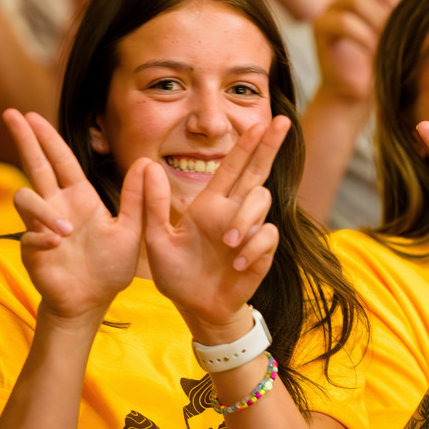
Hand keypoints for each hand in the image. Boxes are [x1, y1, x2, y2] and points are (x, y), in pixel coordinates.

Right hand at [3, 109, 144, 322]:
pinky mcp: (32, 250)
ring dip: (43, 210)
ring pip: (25, 198)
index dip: (47, 138)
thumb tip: (146, 162)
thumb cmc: (111, 265)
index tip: (31, 115)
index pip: (61, 160)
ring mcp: (40, 227)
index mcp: (80, 198)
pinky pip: (29, 235)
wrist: (94, 300)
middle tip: (10, 113)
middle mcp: (57, 207)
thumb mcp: (132, 229)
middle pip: (34, 165)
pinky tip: (58, 246)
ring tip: (66, 232)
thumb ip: (136, 198)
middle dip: (24, 140)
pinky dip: (42, 237)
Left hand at [142, 117, 289, 344]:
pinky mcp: (262, 252)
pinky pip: (267, 235)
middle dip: (270, 146)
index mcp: (210, 204)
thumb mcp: (156, 240)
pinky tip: (238, 262)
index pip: (231, 167)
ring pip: (261, 202)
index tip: (260, 121)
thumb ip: (154, 205)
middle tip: (281, 121)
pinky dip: (254, 246)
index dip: (246, 145)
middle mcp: (233, 212)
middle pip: (258, 171)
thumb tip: (148, 165)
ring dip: (246, 219)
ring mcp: (250, 231)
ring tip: (229, 244)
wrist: (196, 307)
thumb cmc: (177, 274)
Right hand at [312, 0, 402, 101]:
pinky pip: (347, 21)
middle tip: (396, 27)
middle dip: (389, 1)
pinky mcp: (322, 27)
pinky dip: (365, 37)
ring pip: (360, 2)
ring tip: (384, 46)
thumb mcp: (397, 30)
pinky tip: (371, 52)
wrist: (359, 93)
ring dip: (379, 25)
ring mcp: (330, 9)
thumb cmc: (384, 62)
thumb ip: (396, 6)